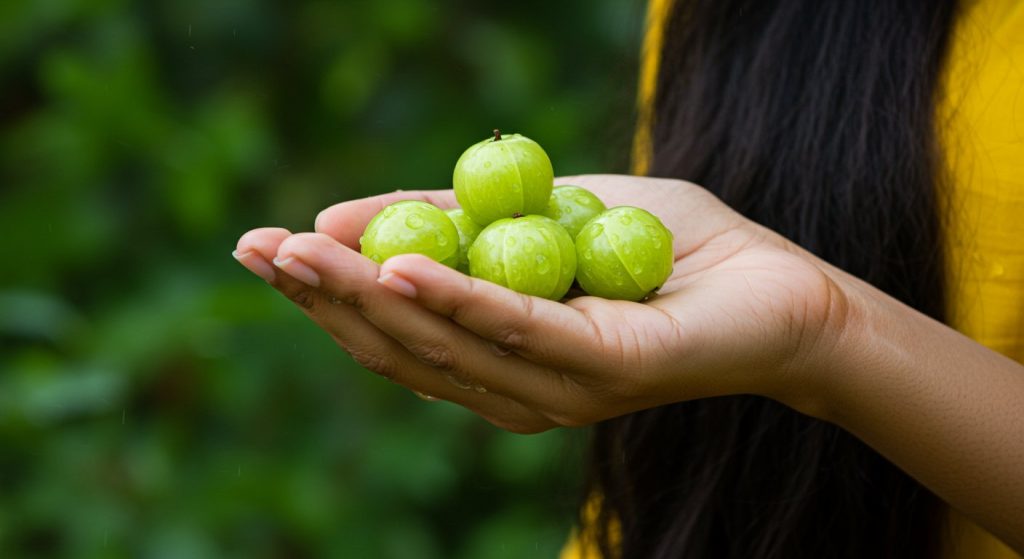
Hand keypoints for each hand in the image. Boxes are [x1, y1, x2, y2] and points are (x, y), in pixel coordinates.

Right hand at [234, 175, 846, 431]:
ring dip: (366, 297)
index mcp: (498, 358)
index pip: (392, 333)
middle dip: (322, 298)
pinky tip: (396, 265)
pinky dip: (453, 297)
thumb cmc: (664, 249)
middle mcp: (517, 388)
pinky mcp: (603, 370)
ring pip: (444, 344)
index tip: (261, 247)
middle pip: (401, 347)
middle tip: (254, 248)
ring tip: (300, 251)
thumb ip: (460, 220)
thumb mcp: (544, 212)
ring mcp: (558, 388)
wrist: (781, 289)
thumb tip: (350, 213)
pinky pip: (516, 329)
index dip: (322, 293)